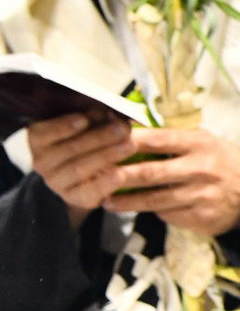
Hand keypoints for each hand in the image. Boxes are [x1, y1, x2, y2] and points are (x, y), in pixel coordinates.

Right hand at [28, 111, 132, 225]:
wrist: (85, 173)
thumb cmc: (86, 139)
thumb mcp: (87, 124)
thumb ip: (96, 117)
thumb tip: (112, 112)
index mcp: (39, 138)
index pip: (46, 132)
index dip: (64, 126)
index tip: (85, 119)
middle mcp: (41, 161)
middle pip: (70, 149)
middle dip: (99, 138)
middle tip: (123, 129)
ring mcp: (55, 182)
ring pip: (78, 168)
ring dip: (106, 155)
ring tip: (129, 145)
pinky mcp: (73, 197)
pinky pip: (88, 191)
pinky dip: (105, 183)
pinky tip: (120, 174)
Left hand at [102, 124, 239, 234]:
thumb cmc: (219, 161)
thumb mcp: (203, 141)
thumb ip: (172, 138)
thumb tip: (129, 133)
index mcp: (200, 144)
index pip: (159, 139)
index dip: (131, 141)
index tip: (105, 142)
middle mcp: (201, 169)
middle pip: (152, 173)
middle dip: (120, 176)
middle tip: (96, 177)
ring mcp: (201, 196)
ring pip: (155, 200)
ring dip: (127, 201)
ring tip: (106, 201)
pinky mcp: (201, 218)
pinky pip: (168, 215)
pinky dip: (151, 212)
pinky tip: (137, 210)